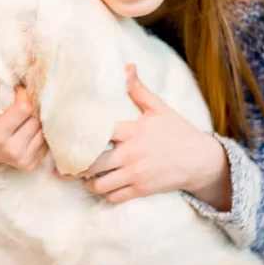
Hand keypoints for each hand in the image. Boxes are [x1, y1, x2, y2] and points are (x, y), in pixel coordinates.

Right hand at [0, 73, 47, 190]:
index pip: (24, 109)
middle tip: (21, 104)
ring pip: (42, 130)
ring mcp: (22, 159)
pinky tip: (27, 128)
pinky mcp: (30, 165)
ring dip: (36, 119)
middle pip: (36, 119)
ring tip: (24, 116)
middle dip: (31, 108)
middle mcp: (12, 150)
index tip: (17, 93)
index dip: (23, 96)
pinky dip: (38, 132)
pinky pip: (44, 142)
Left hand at [61, 65, 231, 208]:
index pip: (98, 134)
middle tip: (63, 167)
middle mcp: (131, 154)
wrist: (200, 160)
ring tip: (83, 178)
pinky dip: (105, 194)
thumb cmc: (178, 132)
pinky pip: (114, 197)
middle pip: (93, 164)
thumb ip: (139, 90)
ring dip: (88, 183)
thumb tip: (128, 67)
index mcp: (133, 131)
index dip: (80, 138)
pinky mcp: (141, 190)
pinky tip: (103, 188)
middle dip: (74, 167)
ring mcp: (135, 174)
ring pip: (100, 184)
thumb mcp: (160, 108)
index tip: (66, 140)